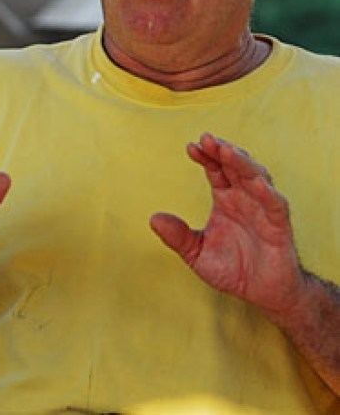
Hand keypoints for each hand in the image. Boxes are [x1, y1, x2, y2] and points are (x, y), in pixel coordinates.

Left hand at [150, 133, 305, 315]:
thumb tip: (153, 219)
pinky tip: (256, 183)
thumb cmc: (232, 269)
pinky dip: (267, 192)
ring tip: (227, 151)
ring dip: (242, 163)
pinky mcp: (279, 225)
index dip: (205, 156)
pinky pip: (275, 204)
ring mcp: (263, 209)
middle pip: (234, 166)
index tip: (191, 146)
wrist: (263, 294)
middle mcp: (244, 197)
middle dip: (222, 151)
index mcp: (225, 198)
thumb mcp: (197, 254)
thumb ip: (178, 237)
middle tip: (207, 138)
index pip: (215, 169)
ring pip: (256, 177)